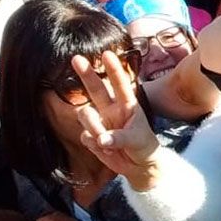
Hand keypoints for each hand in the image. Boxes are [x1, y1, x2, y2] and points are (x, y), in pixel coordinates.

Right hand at [72, 52, 160, 191]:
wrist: (139, 166)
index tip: (107, 54)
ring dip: (94, 128)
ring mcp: (100, 122)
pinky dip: (94, 145)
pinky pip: (85, 136)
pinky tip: (107, 151)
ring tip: (109, 143)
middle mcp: (111, 110)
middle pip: (95, 88)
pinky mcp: (91, 136)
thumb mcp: (138, 140)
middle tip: (75, 58)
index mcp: (128, 105)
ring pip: (85, 115)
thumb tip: (102, 139)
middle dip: (86, 74)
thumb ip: (120, 138)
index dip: (114, 69)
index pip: (120, 84)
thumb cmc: (144, 146)